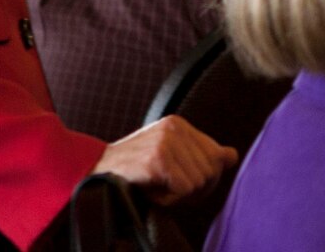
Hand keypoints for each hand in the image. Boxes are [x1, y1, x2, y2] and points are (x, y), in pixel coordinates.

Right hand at [93, 115, 237, 205]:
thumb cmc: (133, 172)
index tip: (184, 186)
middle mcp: (175, 127)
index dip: (205, 179)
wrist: (93, 174)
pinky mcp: (157, 159)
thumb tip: (232, 156)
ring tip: (157, 188)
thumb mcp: (169, 160)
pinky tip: (152, 192)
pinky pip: (185, 189)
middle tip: (168, 191)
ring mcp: (166, 141)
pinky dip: (170, 199)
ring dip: (179, 195)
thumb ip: (200, 155)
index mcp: (179, 125)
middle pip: (212, 170)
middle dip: (195, 189)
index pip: (217, 156)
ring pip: (200, 181)